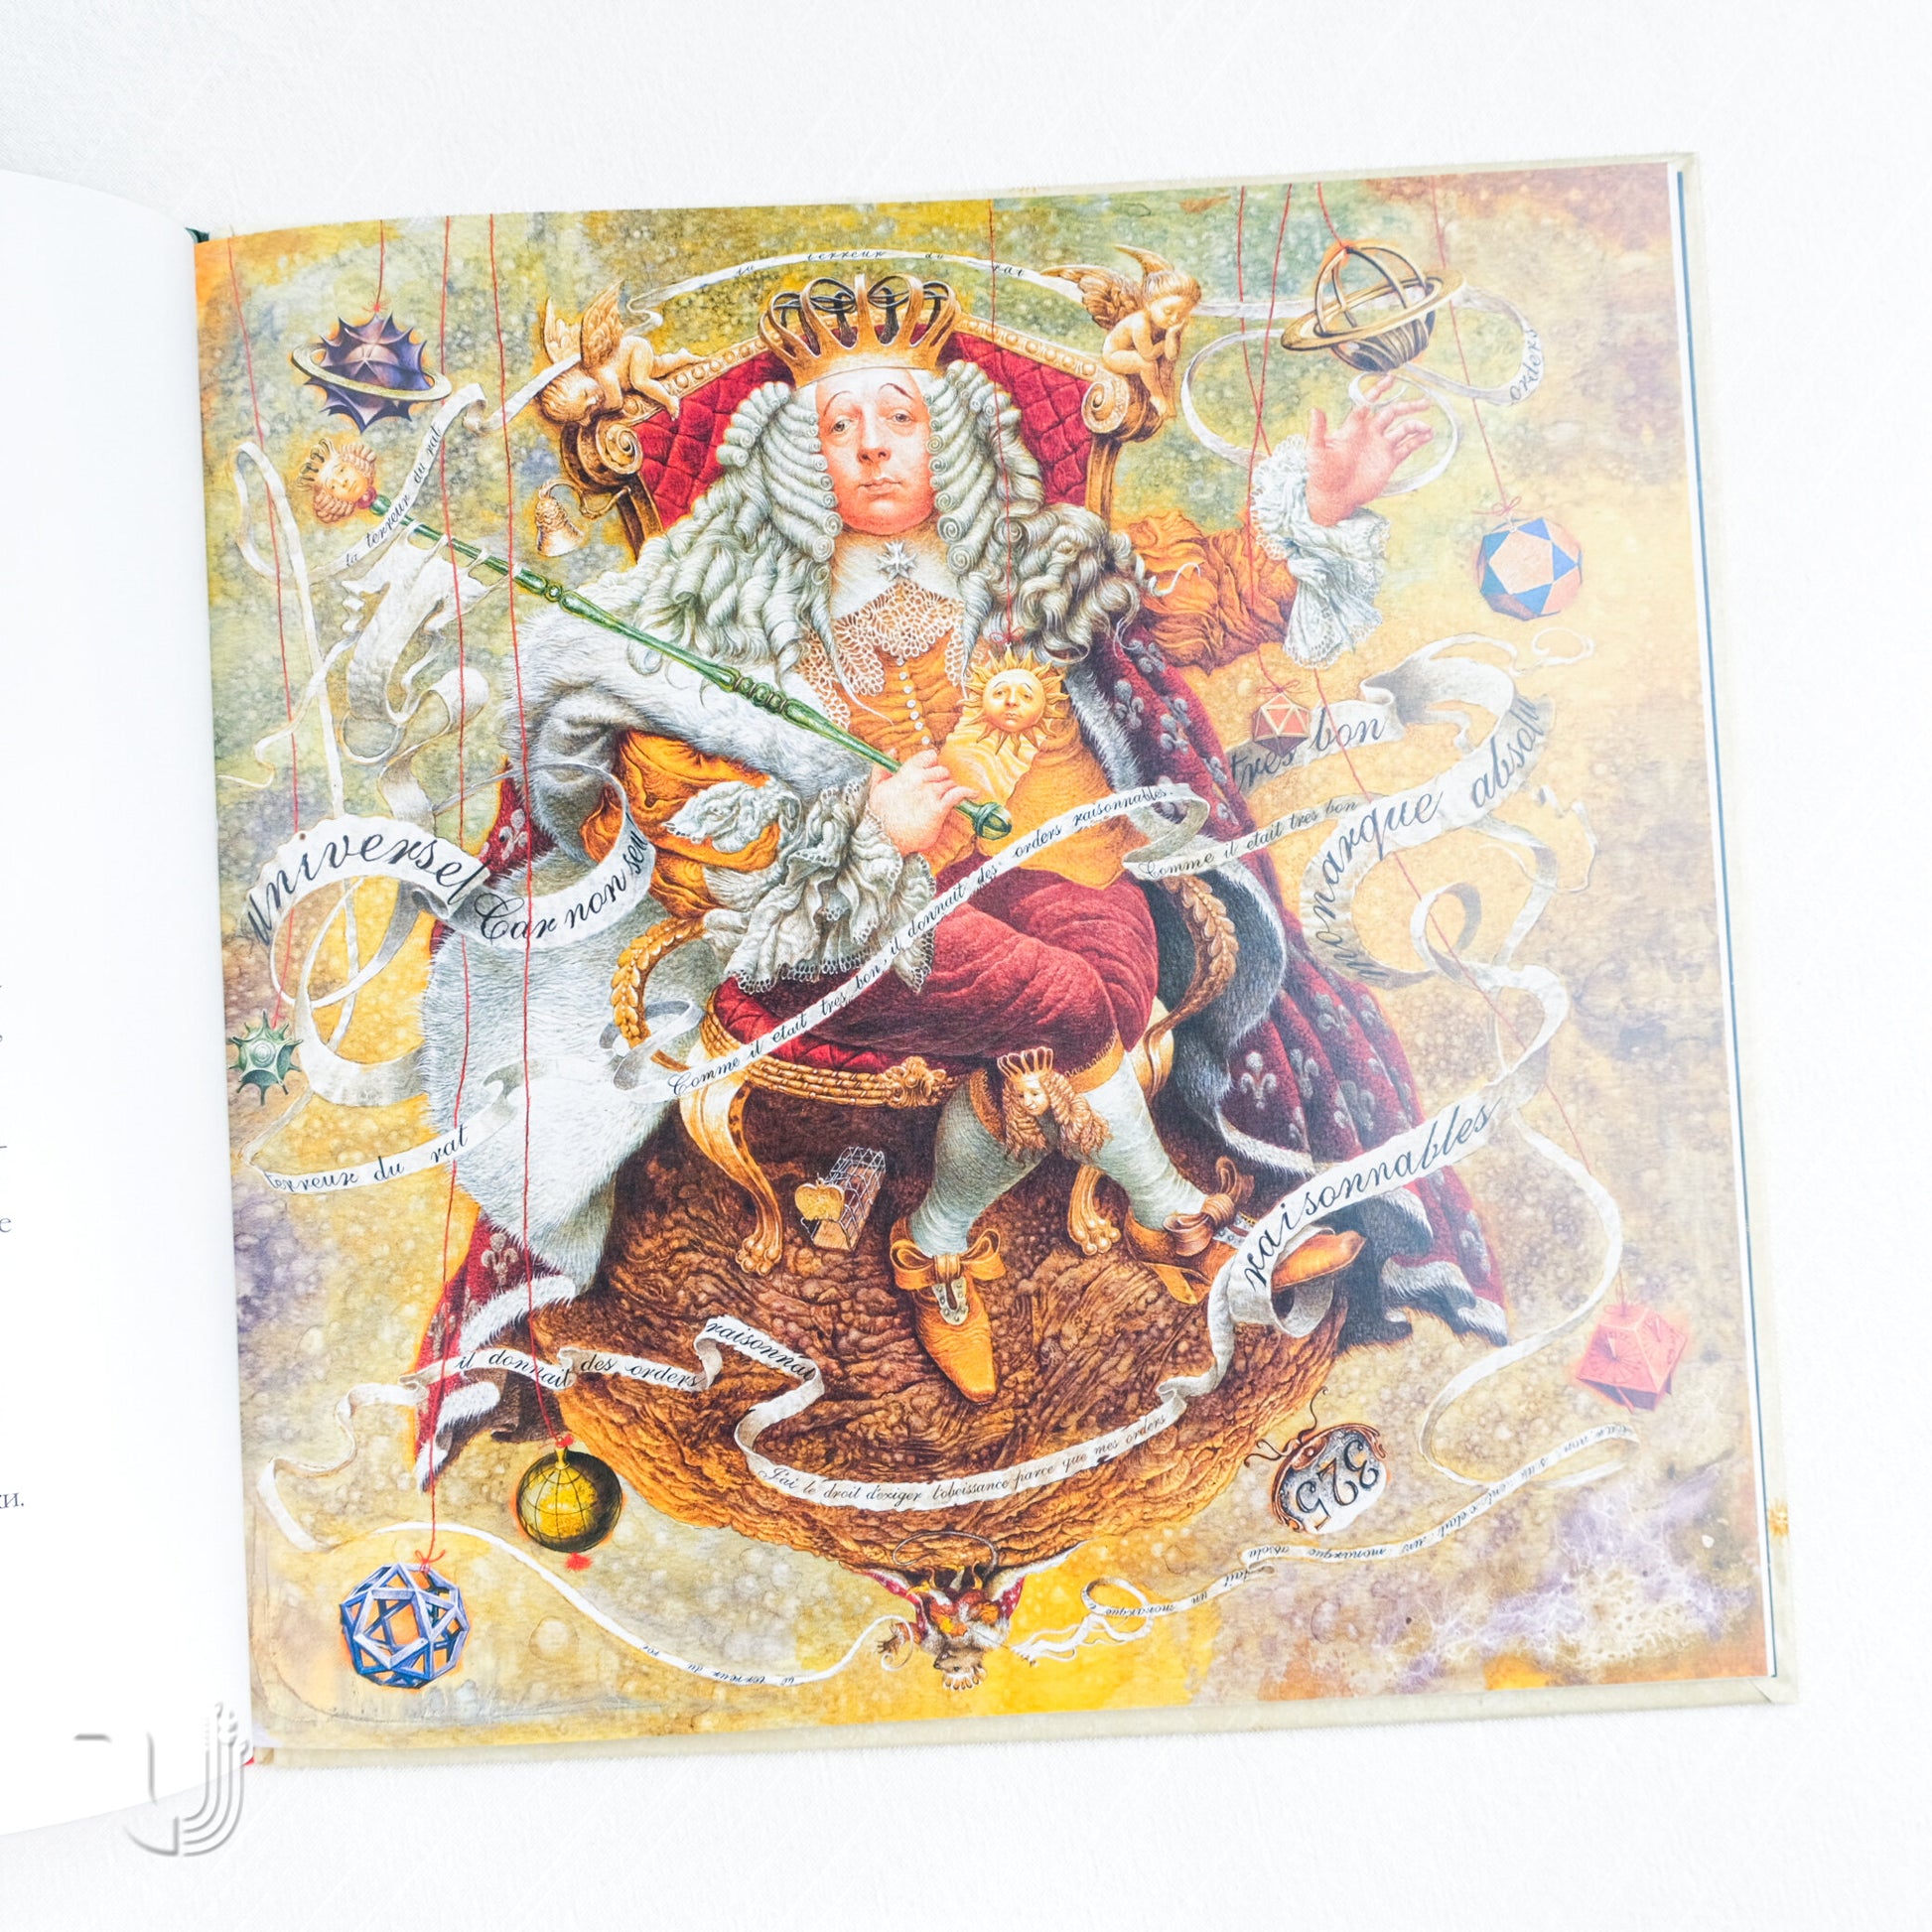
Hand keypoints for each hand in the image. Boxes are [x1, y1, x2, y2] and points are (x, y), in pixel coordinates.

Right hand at [867, 749, 972, 856]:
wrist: (884, 838)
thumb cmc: (879, 816)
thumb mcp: (876, 788)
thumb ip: (882, 768)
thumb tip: (893, 750)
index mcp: (906, 773)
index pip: (928, 756)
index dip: (932, 762)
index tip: (932, 769)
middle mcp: (919, 780)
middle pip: (942, 770)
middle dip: (942, 778)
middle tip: (939, 788)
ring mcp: (930, 794)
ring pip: (949, 782)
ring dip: (950, 788)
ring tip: (948, 796)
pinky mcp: (938, 809)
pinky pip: (957, 794)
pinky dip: (967, 793)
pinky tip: (973, 794)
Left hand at [1304, 374, 1432, 525]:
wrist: (1333, 498)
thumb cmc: (1321, 475)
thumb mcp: (1316, 452)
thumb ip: (1317, 431)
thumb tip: (1315, 409)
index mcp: (1354, 428)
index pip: (1369, 402)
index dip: (1379, 390)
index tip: (1391, 378)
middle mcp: (1370, 433)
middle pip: (1392, 412)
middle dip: (1408, 406)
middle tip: (1425, 402)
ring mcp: (1381, 447)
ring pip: (1403, 429)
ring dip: (1416, 425)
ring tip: (1427, 428)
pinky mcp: (1389, 462)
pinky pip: (1407, 447)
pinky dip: (1418, 441)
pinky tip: (1428, 436)